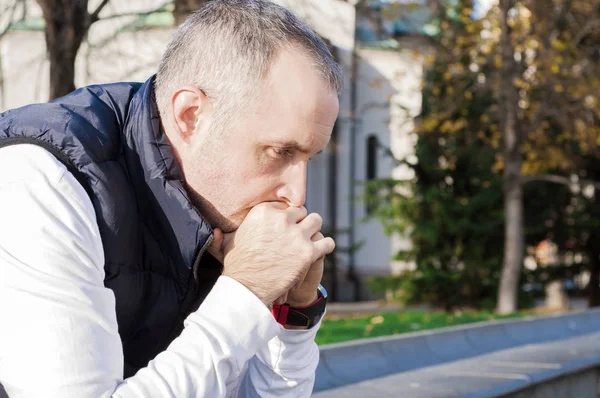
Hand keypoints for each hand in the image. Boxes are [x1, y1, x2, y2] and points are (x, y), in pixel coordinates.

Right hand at [208, 202, 334, 305]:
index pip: (285, 205)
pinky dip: (326, 246)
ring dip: (314, 230)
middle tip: (298, 236)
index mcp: (264, 211)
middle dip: (300, 223)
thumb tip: (215, 231)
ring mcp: (296, 235)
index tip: (285, 227)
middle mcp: (281, 219)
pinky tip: (321, 250)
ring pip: (317, 221)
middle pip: (302, 211)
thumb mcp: (226, 246)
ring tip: (311, 240)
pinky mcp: (308, 252)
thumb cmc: (237, 267)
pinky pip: (327, 242)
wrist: (247, 289)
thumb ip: (222, 235)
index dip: (287, 217)